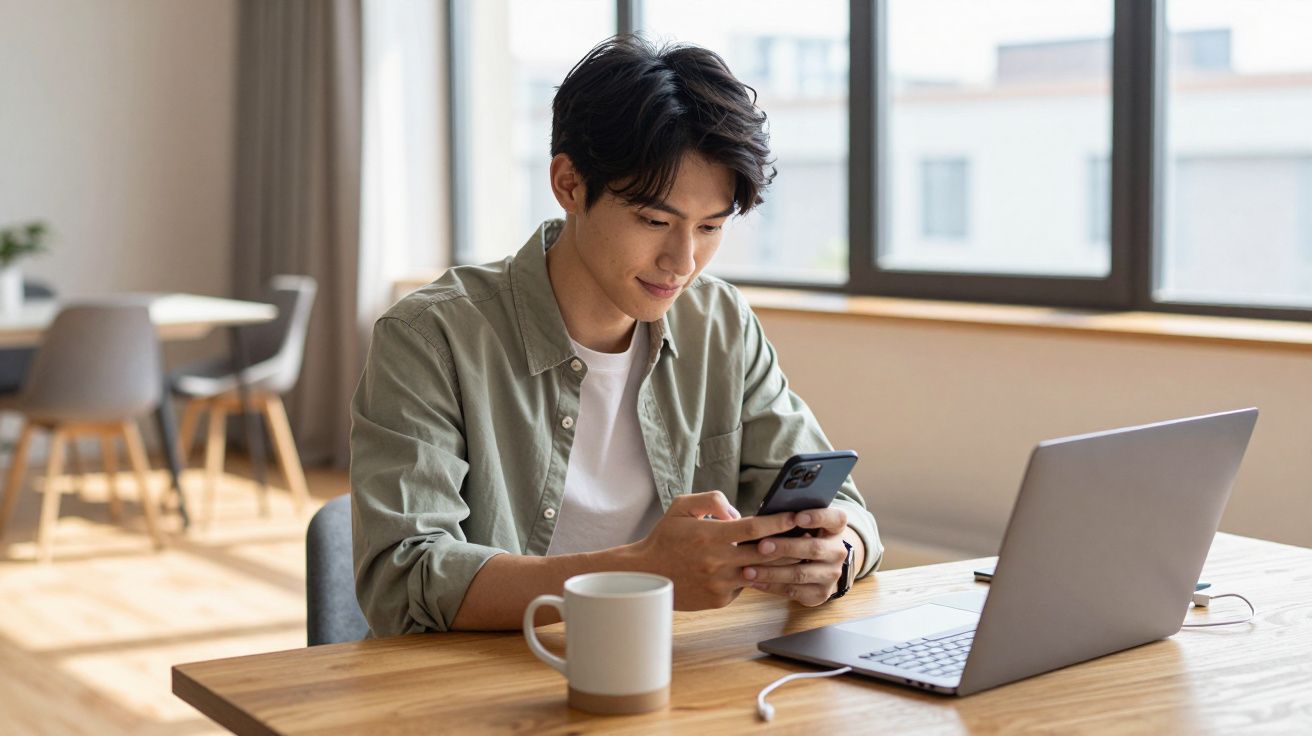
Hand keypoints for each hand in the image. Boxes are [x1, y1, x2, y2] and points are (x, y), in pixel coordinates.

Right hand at [627, 491, 798, 610]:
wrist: (646, 574)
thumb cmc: (665, 537)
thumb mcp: (681, 507)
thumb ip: (711, 500)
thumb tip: (737, 512)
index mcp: (710, 535)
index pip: (753, 528)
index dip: (778, 521)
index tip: (795, 515)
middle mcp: (717, 561)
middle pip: (764, 553)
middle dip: (789, 544)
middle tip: (807, 536)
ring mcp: (719, 583)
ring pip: (760, 573)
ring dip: (778, 564)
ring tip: (795, 554)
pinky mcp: (719, 600)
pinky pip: (744, 586)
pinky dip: (752, 577)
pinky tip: (760, 570)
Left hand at [742, 507, 849, 606]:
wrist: (822, 567)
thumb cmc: (803, 537)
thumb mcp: (804, 524)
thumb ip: (790, 518)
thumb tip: (763, 516)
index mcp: (836, 528)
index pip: (835, 518)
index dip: (817, 517)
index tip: (796, 516)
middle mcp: (838, 551)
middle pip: (814, 548)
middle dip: (785, 547)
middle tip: (761, 546)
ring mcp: (831, 574)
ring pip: (800, 574)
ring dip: (772, 572)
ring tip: (748, 570)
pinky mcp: (820, 593)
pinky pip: (793, 591)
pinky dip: (771, 586)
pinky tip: (753, 581)